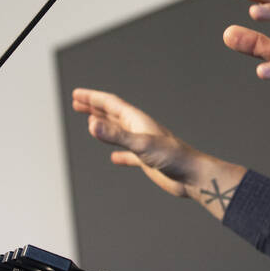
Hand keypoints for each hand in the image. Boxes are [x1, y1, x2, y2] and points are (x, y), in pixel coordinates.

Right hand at [71, 88, 202, 198]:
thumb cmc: (173, 157)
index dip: (92, 98)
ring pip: (119, 132)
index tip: (76, 94)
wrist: (193, 176)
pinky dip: (119, 154)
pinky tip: (114, 158)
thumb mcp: (140, 144)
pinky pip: (129, 154)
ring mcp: (143, 145)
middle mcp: (139, 129)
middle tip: (77, 102)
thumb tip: (91, 124)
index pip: (110, 104)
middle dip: (94, 107)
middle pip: (113, 114)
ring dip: (104, 126)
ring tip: (90, 123)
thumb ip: (116, 135)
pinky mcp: (147, 161)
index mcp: (137, 120)